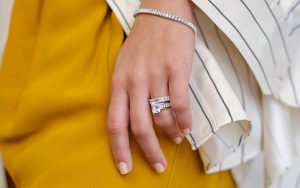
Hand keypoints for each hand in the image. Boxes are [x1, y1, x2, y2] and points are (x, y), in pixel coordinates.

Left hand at [107, 0, 194, 174]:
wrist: (161, 12)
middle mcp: (134, 82)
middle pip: (139, 127)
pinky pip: (180, 104)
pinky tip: (186, 128)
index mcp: (119, 83)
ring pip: (162, 117)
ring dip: (170, 133)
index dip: (119, 149)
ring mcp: (156, 76)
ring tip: (175, 138)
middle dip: (149, 151)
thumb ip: (125, 93)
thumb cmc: (143, 43)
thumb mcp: (124, 66)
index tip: (125, 168)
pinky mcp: (176, 69)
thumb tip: (136, 121)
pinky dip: (184, 121)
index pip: (115, 123)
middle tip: (158, 165)